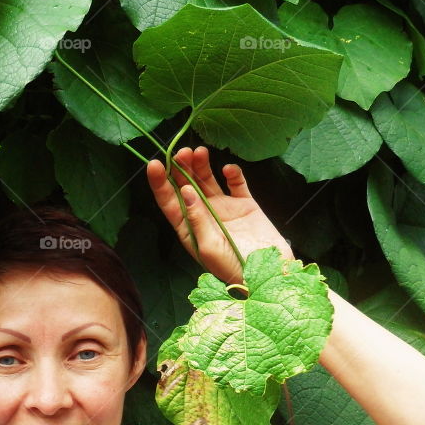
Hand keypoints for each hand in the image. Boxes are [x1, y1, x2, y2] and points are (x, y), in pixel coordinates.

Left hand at [146, 146, 294, 284]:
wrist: (269, 272)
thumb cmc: (233, 268)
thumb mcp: (209, 246)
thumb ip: (196, 217)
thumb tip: (184, 190)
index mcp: (189, 228)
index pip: (169, 202)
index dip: (159, 183)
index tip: (155, 163)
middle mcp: (203, 215)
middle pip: (186, 186)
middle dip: (181, 168)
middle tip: (182, 152)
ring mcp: (224, 208)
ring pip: (208, 180)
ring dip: (202, 165)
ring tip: (199, 151)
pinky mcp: (245, 204)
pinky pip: (236, 183)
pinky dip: (232, 173)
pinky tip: (228, 169)